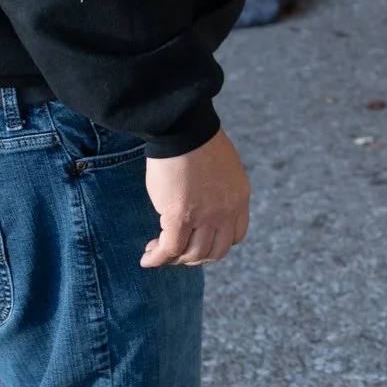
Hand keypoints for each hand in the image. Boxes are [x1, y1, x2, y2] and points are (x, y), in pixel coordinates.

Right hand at [141, 129, 250, 266]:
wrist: (183, 128)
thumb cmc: (195, 142)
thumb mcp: (219, 169)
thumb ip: (216, 192)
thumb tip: (199, 207)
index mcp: (239, 197)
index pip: (236, 236)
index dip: (215, 243)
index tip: (197, 239)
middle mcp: (227, 211)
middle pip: (215, 251)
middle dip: (194, 256)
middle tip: (175, 250)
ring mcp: (206, 216)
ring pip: (192, 254)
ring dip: (174, 258)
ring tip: (157, 251)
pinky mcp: (180, 217)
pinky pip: (170, 249)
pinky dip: (157, 258)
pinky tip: (147, 258)